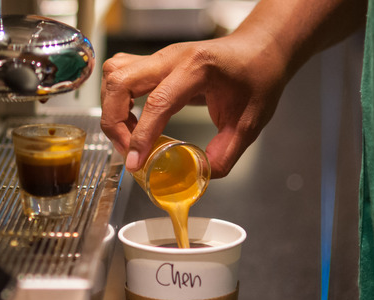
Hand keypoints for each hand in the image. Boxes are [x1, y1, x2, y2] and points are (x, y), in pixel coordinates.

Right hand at [100, 30, 291, 177]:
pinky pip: (121, 74)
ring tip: (130, 136)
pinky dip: (117, 99)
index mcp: (198, 67)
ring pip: (114, 74)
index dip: (141, 136)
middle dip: (114, 121)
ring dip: (112, 108)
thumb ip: (226, 152)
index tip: (135, 162)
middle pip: (120, 81)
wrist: (260, 50)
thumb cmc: (258, 77)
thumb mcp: (250, 121)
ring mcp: (161, 57)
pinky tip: (134, 120)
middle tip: (128, 150)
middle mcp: (172, 57)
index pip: (158, 101)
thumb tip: (201, 175)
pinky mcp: (156, 63)